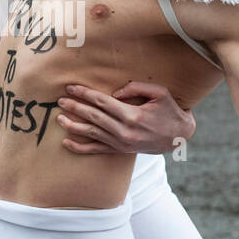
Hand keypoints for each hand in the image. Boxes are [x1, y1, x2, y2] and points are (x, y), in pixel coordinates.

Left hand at [56, 81, 194, 153]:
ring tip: (59, 118)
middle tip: (60, 101)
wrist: (179, 137)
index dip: (85, 94)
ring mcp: (121, 143)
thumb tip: (114, 92)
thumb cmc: (170, 111)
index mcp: (132, 115)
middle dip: (75, 107)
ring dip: (73, 125)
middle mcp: (124, 131)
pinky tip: (66, 143)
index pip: (102, 102)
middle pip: (93, 117)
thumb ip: (136, 88)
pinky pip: (96, 150)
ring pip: (91, 133)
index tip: (71, 88)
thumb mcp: (159, 93)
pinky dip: (80, 147)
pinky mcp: (120, 150)